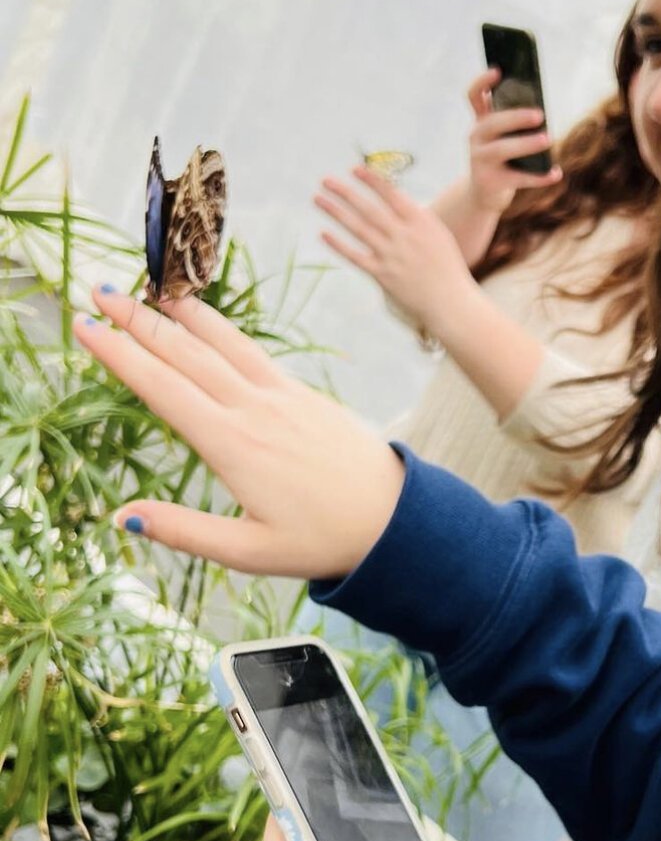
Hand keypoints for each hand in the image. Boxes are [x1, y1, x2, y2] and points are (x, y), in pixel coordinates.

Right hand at [74, 287, 404, 577]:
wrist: (395, 519)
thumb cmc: (324, 540)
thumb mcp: (250, 551)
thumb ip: (184, 531)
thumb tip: (121, 517)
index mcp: (233, 446)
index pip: (162, 388)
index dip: (120, 355)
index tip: (84, 327)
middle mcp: (254, 410)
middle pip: (185, 354)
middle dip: (138, 321)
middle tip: (98, 290)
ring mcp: (281, 396)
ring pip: (221, 343)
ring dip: (179, 314)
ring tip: (145, 289)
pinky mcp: (303, 393)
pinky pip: (253, 351)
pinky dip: (221, 328)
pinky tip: (205, 320)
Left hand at [316, 166, 477, 338]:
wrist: (451, 302)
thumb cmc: (446, 267)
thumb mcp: (438, 235)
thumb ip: (416, 218)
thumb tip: (395, 201)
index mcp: (421, 222)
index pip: (391, 194)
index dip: (371, 181)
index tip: (354, 169)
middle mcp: (404, 236)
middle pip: (369, 209)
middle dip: (345, 193)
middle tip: (325, 181)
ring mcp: (392, 256)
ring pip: (358, 228)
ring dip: (336, 212)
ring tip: (318, 199)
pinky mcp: (383, 275)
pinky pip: (356, 256)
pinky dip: (338, 245)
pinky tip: (324, 233)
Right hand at [465, 68, 560, 213]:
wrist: (483, 195)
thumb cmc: (502, 160)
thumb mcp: (503, 138)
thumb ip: (516, 124)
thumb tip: (543, 112)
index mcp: (481, 122)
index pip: (473, 96)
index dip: (482, 81)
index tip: (498, 70)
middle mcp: (476, 138)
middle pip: (493, 123)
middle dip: (516, 117)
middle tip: (540, 115)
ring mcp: (480, 161)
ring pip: (503, 149)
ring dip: (527, 144)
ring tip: (548, 139)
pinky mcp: (490, 182)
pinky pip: (519, 179)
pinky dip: (540, 177)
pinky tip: (556, 173)